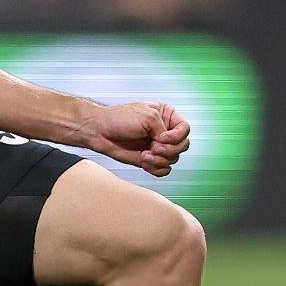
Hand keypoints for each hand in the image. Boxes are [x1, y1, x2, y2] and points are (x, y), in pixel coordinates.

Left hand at [76, 101, 190, 176]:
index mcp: (166, 116)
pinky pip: (164, 170)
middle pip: (183, 146)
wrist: (99, 131)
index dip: (176, 136)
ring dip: (160, 160)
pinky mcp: (149, 159)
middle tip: (153, 147)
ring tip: (145, 155)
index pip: (185, 129)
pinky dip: (156, 168)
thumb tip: (166, 145)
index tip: (160, 137)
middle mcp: (164, 132)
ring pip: (174, 159)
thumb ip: (164, 129)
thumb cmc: (118, 119)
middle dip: (169, 149)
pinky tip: (144, 161)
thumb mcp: (147, 116)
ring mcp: (157, 146)